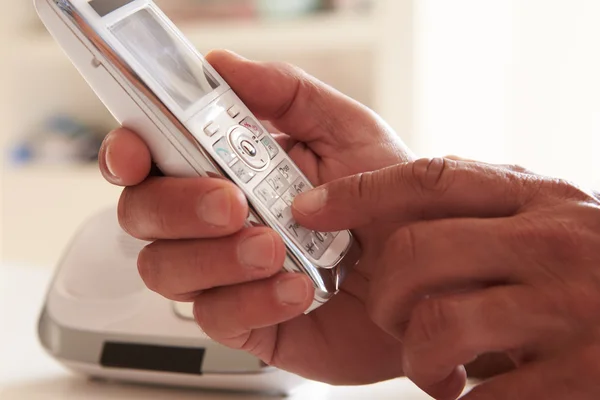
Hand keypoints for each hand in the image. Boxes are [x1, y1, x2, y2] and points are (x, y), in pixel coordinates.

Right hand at [99, 50, 413, 384]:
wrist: (428, 277)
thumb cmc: (389, 204)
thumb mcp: (350, 132)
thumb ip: (288, 95)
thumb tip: (223, 65)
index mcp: (230, 167)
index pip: (152, 158)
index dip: (129, 152)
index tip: (136, 154)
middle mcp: (217, 220)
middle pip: (143, 214)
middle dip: (178, 206)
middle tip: (233, 201)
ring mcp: (227, 272)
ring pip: (166, 269)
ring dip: (214, 256)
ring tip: (274, 247)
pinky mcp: (246, 322)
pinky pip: (215, 316)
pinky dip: (252, 300)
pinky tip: (298, 288)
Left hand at [292, 157, 599, 398]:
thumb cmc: (599, 276)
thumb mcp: (552, 224)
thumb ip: (488, 215)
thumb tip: (393, 215)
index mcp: (541, 200)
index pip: (433, 179)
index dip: (362, 191)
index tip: (312, 208)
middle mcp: (555, 243)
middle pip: (416, 252)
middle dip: (385, 294)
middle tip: (395, 316)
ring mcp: (571, 310)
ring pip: (437, 325)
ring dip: (418, 357)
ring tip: (438, 369)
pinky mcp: (584, 378)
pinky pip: (482, 396)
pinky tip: (475, 396)